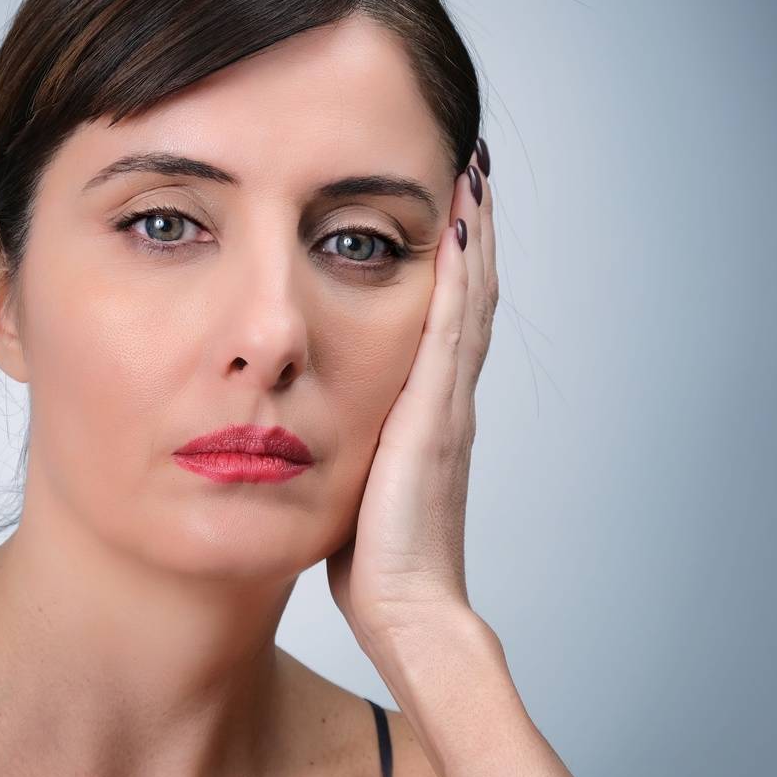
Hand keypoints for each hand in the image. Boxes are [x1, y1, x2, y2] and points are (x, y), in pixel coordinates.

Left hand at [326, 143, 497, 655]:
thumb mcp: (354, 489)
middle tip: (469, 167)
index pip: (444, 322)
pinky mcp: (436, 411)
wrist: (408, 609)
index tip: (444, 212)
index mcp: (427, 416)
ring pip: (469, 298)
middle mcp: (446, 399)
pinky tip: (457, 224)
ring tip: (472, 172)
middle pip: (467, 295)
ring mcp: (448, 402)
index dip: (449, 268)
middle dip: (468, 232)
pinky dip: (460, 271)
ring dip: (471, 233)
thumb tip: (304, 431)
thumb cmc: (375, 565)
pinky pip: (453, 324)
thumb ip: (345, 452)